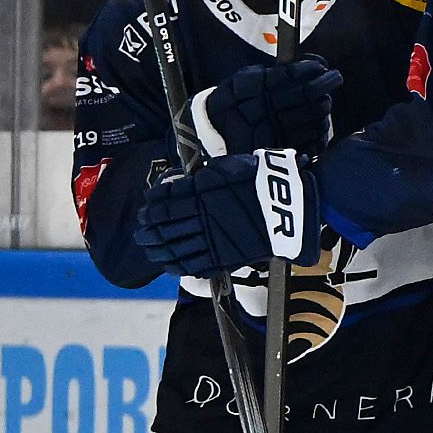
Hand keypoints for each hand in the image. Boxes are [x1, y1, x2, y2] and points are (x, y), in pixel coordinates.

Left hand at [134, 152, 318, 276]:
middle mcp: (200, 216)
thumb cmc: (266, 182)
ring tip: (150, 250)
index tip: (145, 209)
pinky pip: (192, 264)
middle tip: (141, 232)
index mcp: (199, 192)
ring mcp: (210, 238)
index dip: (151, 206)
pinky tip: (169, 266)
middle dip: (147, 230)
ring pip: (172, 247)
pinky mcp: (222, 257)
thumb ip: (209, 174)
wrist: (292, 207)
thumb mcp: (233, 166)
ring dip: (156, 249)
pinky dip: (176, 266)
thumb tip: (194, 177)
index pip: (163, 201)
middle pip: (162, 226)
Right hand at [197, 57, 341, 157]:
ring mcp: (278, 131)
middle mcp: (268, 109)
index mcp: (257, 88)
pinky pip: (315, 138)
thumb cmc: (232, 103)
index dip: (313, 68)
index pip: (293, 75)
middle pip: (310, 93)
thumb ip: (272, 73)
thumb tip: (309, 65)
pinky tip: (317, 121)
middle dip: (326, 83)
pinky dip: (320, 128)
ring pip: (317, 114)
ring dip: (324, 106)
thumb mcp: (243, 80)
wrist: (214, 137)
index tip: (322, 66)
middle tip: (333, 77)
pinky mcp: (286, 150)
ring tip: (322, 101)